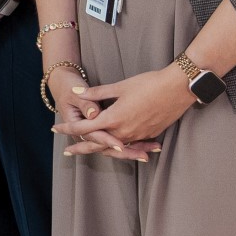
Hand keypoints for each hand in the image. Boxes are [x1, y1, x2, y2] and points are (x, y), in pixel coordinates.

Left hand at [59, 66, 197, 160]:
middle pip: (97, 144)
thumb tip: (77, 91)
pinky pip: (131, 146)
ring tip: (91, 152)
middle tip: (67, 152)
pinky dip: (122, 149)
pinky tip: (119, 149)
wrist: (179, 89)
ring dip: (101, 150)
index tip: (56, 129)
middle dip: (81, 147)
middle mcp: (124, 132)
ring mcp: (138, 135)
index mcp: (113, 119)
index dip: (68, 128)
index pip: (84, 127)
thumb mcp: (120, 86)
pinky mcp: (149, 134)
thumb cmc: (149, 83)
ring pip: (115, 148)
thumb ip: (97, 92)